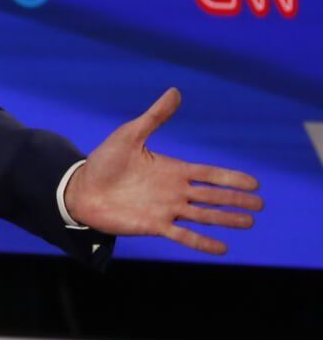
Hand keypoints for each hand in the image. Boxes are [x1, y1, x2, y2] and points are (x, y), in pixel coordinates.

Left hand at [65, 88, 263, 255]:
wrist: (79, 189)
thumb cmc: (103, 161)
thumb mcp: (130, 135)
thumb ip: (154, 117)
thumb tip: (175, 91)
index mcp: (172, 170)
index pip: (209, 174)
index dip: (231, 178)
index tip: (255, 183)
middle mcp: (174, 191)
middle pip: (213, 196)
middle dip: (236, 201)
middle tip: (260, 206)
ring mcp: (165, 210)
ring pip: (204, 215)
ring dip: (226, 220)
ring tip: (249, 223)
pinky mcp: (153, 226)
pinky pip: (183, 236)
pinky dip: (202, 242)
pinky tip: (222, 249)